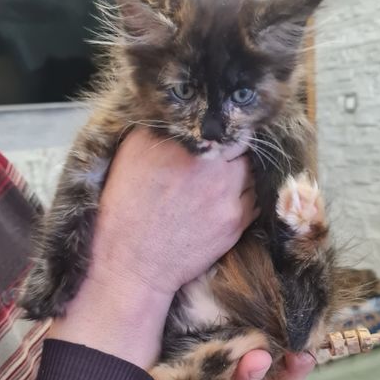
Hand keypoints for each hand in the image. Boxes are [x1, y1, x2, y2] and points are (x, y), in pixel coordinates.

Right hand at [89, 128, 256, 297]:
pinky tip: (226, 202)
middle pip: (239, 143)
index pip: (217, 121)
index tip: (215, 134)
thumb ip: (159, 129)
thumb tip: (182, 115)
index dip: (219, 128)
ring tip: (221, 183)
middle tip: (219, 158)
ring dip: (241, 172)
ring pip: (250, 170)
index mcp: (180, 143)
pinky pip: (253, 198)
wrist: (133, 264)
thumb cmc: (125, 211)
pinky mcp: (235, 220)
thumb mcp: (130, 156)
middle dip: (232, 149)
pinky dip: (245, 196)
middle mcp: (207, 163)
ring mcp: (226, 193)